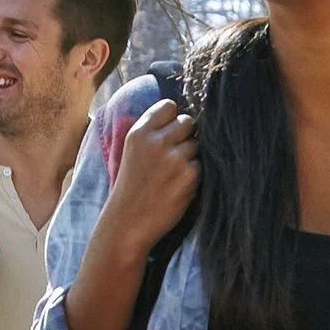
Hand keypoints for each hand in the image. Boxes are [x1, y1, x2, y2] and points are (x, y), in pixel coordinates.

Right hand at [102, 98, 198, 255]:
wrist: (128, 223)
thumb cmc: (131, 188)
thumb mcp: (132, 152)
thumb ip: (152, 133)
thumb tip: (184, 118)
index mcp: (139, 132)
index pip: (169, 106)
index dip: (173, 119)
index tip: (170, 132)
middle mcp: (156, 142)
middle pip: (188, 122)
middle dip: (185, 136)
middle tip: (174, 156)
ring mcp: (174, 158)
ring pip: (197, 144)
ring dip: (191, 157)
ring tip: (173, 175)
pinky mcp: (189, 176)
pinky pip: (202, 165)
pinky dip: (194, 175)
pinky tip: (178, 187)